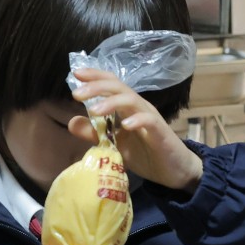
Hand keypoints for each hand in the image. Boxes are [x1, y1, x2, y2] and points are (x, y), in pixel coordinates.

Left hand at [70, 68, 202, 193]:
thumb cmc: (145, 154)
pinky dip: (136, 120)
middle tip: (77, 94)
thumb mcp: (113, 145)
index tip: (76, 73)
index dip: (95, 76)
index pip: (111, 84)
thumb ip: (94, 133)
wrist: (173, 171)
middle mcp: (138, 107)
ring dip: (111, 102)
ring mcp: (150, 117)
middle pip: (118, 87)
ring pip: (131, 100)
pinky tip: (124, 126)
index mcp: (126, 107)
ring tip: (94, 110)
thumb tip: (72, 122)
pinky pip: (149, 120)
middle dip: (97, 87)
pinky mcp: (161, 132)